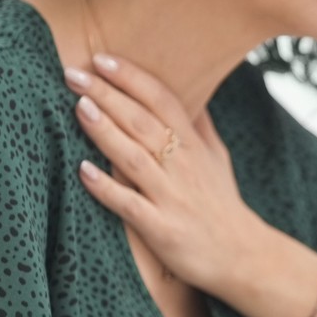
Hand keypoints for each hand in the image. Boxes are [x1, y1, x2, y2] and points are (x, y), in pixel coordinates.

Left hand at [64, 54, 265, 290]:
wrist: (243, 257)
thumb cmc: (223, 206)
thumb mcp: (218, 158)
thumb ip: (199, 125)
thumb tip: (190, 92)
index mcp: (193, 145)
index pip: (161, 100)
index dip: (132, 77)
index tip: (102, 58)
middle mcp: (182, 165)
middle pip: (142, 121)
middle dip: (107, 94)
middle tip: (73, 72)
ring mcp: (172, 197)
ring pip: (133, 157)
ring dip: (105, 131)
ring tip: (79, 107)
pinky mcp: (162, 229)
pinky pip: (130, 205)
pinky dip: (106, 188)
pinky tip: (83, 171)